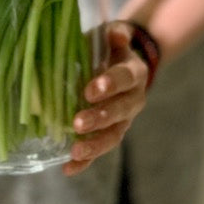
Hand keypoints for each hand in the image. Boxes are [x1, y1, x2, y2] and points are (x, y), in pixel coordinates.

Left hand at [64, 21, 148, 176]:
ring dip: (95, 145)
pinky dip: (86, 161)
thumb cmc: (111, 47)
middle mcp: (133, 99)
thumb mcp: (114, 34)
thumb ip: (115, 34)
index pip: (125, 79)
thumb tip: (117, 35)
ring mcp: (123, 120)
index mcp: (134, 73)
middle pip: (120, 112)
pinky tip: (68, 168)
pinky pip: (100, 150)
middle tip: (78, 123)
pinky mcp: (110, 133)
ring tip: (75, 152)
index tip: (90, 90)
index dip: (109, 85)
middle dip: (99, 118)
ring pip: (113, 136)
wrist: (123, 62)